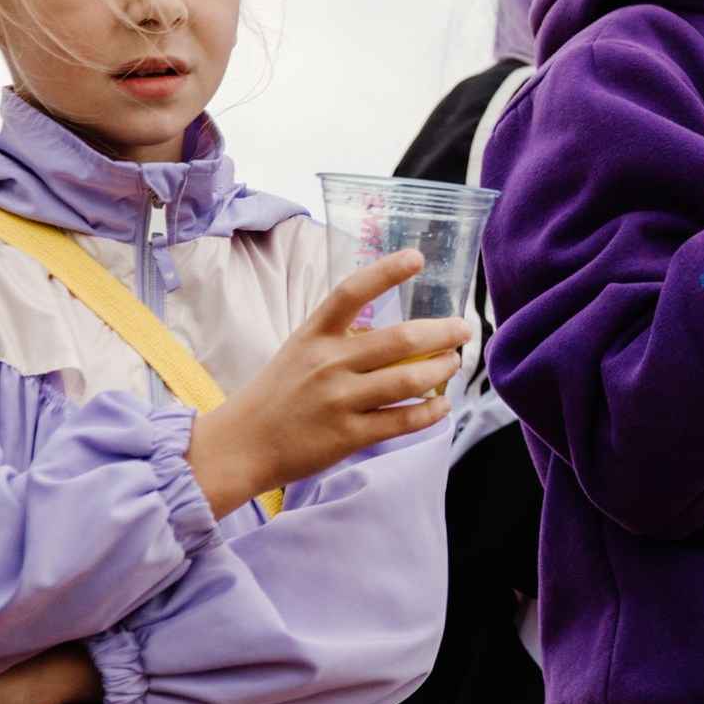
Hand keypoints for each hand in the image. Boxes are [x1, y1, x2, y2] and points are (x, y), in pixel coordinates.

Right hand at [185, 249, 467, 516]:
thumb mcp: (299, 352)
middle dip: (443, 332)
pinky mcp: (348, 435)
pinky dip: (431, 412)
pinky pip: (403, 420)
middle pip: (400, 339)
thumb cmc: (275, 395)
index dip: (386, 271)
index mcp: (313, 335)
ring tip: (453, 364)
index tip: (417, 258)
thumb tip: (395, 334)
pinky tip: (442, 405)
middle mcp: (328, 363)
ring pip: (409, 379)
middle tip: (463, 330)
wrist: (239, 445)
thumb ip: (340, 339)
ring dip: (441, 369)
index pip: (351, 292)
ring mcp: (339, 400)